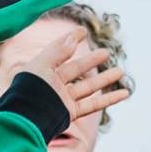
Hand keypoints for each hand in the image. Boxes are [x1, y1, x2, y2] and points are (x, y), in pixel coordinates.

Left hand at [14, 31, 131, 126]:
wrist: (26, 120)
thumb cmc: (30, 91)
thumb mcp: (42, 65)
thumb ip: (58, 52)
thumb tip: (73, 38)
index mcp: (43, 70)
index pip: (59, 52)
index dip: (71, 40)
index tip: (83, 31)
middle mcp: (53, 84)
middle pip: (76, 69)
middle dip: (91, 61)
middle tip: (106, 52)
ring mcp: (62, 99)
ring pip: (88, 87)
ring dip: (104, 79)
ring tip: (121, 71)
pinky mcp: (69, 113)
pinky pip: (93, 104)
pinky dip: (109, 99)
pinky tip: (124, 94)